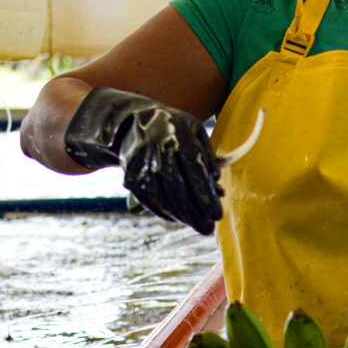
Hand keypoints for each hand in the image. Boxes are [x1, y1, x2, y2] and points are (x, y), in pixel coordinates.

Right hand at [64, 87, 222, 234]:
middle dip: (194, 212)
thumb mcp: (195, 130)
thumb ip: (207, 154)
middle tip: (208, 228)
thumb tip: (216, 179)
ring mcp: (142, 163)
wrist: (133, 118)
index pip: (195, 172)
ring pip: (161, 196)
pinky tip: (177, 219)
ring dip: (180, 215)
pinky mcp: (131, 173)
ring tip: (197, 225)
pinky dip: (162, 210)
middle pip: (178, 188)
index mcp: (180, 138)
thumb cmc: (174, 126)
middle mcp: (159, 151)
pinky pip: (147, 197)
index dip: (206, 195)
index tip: (217, 214)